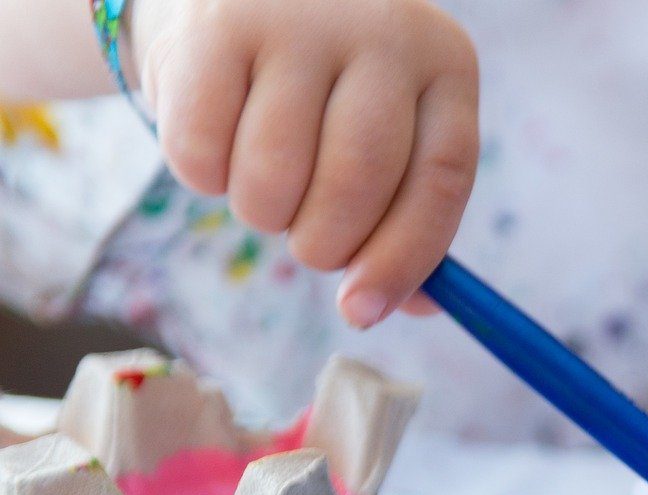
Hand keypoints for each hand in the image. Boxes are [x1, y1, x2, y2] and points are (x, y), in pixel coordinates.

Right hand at [129, 0, 479, 327]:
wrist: (240, 1)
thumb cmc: (331, 95)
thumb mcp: (391, 141)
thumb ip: (407, 221)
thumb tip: (413, 308)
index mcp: (446, 66)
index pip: (441, 179)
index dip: (404, 258)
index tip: (361, 311)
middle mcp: (383, 30)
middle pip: (359, 178)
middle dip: (325, 243)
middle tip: (308, 243)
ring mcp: (298, 20)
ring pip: (275, 172)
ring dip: (263, 212)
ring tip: (267, 186)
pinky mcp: (213, 27)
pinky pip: (200, 150)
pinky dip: (206, 178)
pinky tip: (219, 149)